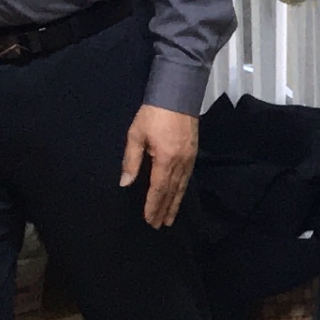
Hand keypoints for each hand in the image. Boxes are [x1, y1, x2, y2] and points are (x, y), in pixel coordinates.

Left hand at [118, 106, 197, 227]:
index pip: (158, 189)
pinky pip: (187, 178)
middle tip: (159, 225)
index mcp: (165, 159)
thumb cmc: (153, 113)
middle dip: (165, 210)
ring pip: (182, 187)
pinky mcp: (193, 153)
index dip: (153, 206)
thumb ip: (131, 160)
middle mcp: (180, 162)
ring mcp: (189, 158)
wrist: (178, 94)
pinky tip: (178, 196)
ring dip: (175, 204)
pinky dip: (182, 191)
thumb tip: (125, 183)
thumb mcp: (136, 134)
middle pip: (171, 192)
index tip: (149, 219)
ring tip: (170, 218)